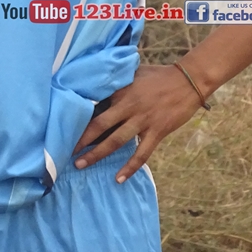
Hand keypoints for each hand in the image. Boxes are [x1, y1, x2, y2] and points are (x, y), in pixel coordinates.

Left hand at [72, 62, 204, 182]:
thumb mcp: (134, 72)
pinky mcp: (157, 131)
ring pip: (116, 141)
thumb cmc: (159, 75)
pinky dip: (130, 167)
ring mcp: (143, 120)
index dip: (80, 117)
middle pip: (100, 125)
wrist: (188, 81)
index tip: (63, 127)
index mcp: (121, 91)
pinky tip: (118, 179)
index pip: (96, 106)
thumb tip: (98, 82)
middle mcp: (129, 106)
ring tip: (81, 165)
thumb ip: (117, 80)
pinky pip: (141, 153)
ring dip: (97, 154)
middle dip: (81, 140)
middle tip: (65, 151)